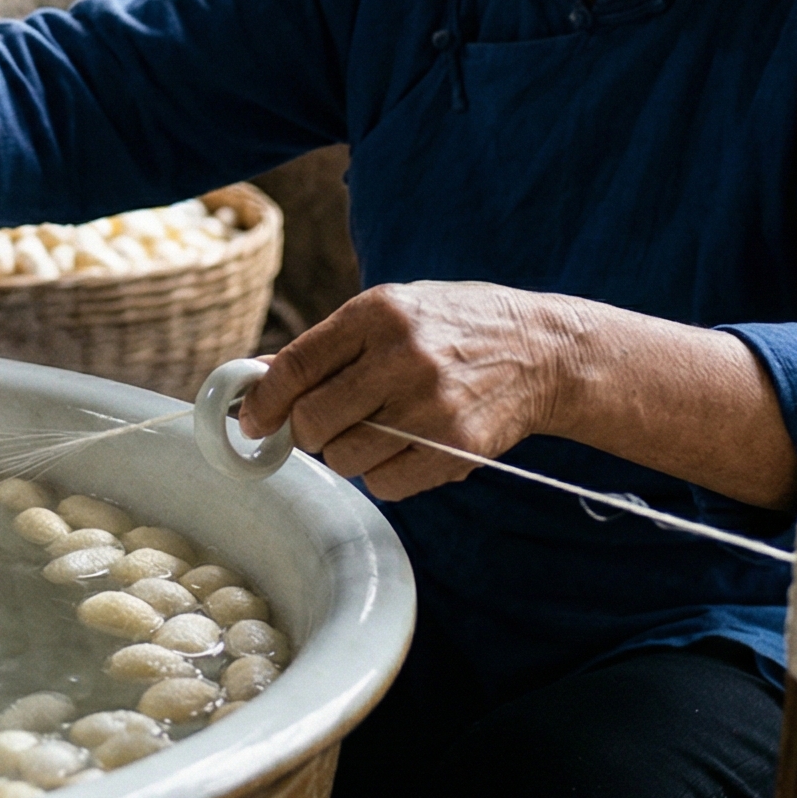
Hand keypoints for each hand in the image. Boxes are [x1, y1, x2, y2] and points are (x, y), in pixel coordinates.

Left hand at [238, 282, 569, 500]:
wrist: (543, 350)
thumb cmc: (454, 329)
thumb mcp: (393, 312)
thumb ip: (327, 346)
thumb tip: (256, 379)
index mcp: (378, 312)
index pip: (295, 365)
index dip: (263, 402)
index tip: (253, 421)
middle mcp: (402, 356)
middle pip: (312, 420)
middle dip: (305, 432)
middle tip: (322, 427)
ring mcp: (431, 404)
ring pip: (345, 458)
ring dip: (348, 454)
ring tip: (377, 430)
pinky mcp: (455, 446)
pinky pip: (384, 485)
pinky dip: (383, 476)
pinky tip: (406, 448)